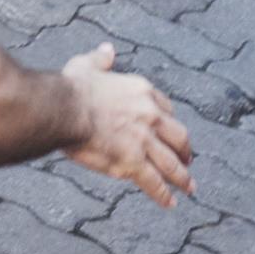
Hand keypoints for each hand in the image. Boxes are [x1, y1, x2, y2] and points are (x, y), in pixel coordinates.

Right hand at [61, 43, 194, 205]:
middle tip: (189, 160)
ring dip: (182, 177)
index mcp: (142, 92)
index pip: (166, 109)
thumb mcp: (88, 65)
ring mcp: (144, 141)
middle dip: (185, 150)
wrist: (65, 108)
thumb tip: (107, 50)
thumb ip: (101, 59)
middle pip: (178, 136)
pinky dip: (163, 194)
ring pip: (171, 163)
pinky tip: (170, 203)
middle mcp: (150, 116)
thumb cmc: (72, 88)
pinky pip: (154, 182)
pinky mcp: (133, 162)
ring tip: (189, 187)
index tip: (169, 129)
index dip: (169, 121)